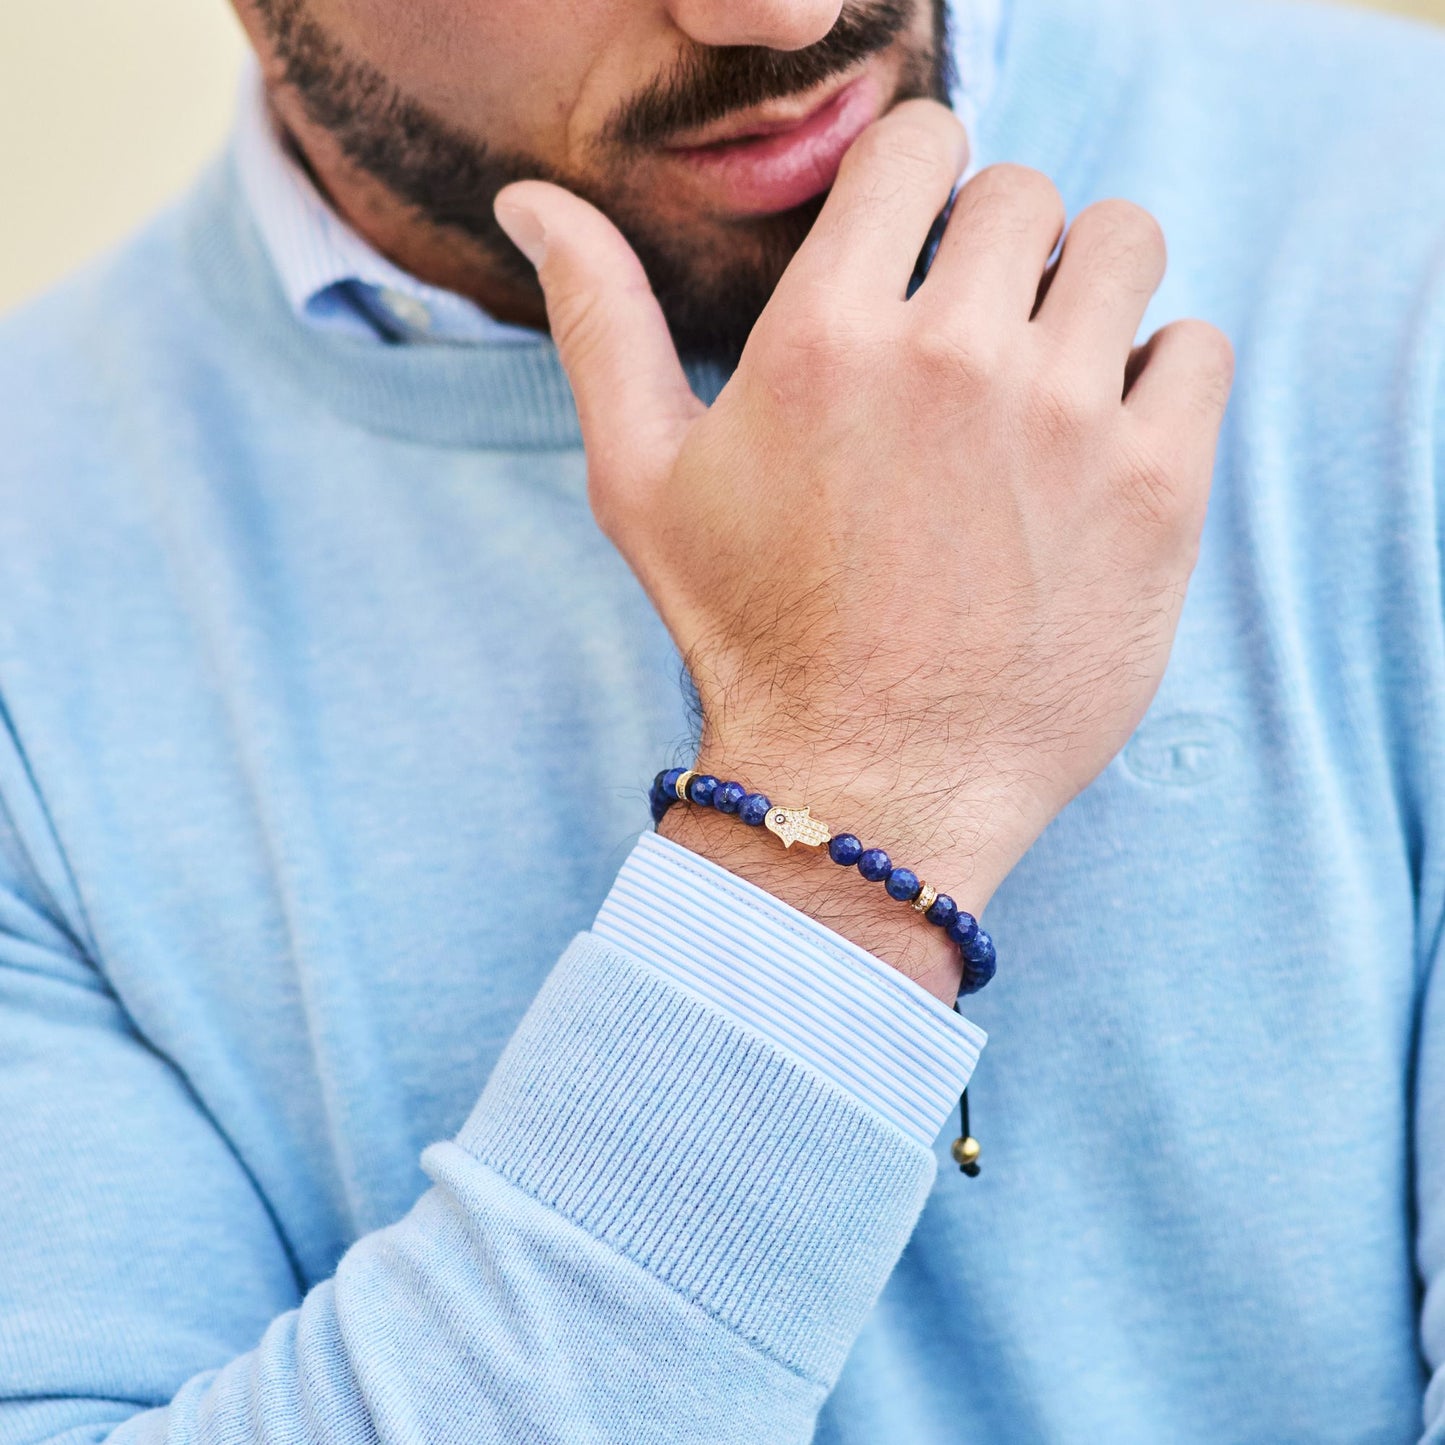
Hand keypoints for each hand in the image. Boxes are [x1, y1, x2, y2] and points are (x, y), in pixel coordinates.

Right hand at [495, 101, 1233, 998]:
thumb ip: (599, 323)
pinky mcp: (1157, 492)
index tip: (915, 239)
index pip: (918, 142)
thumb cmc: (748, 637)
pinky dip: (1160, 374)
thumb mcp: (641, 483)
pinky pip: (1199, 347)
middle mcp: (953, 360)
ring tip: (1043, 371)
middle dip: (997, 243)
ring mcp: (1067, 423)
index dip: (918, 177)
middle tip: (971, 332)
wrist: (868, 788)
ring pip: (1126, 243)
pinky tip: (1100, 440)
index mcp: (825, 338)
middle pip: (1025, 190)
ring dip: (1087, 287)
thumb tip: (530, 200)